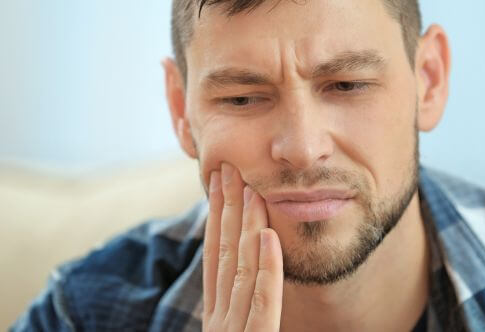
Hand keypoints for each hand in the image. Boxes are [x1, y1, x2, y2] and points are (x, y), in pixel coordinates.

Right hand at [202, 163, 283, 331]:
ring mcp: (234, 331)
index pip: (214, 257)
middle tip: (230, 168)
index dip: (216, 218)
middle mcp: (220, 320)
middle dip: (226, 209)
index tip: (220, 184)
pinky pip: (263, 302)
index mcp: (215, 317)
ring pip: (242, 268)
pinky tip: (270, 237)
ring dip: (246, 226)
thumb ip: (241, 313)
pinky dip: (267, 268)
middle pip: (224, 254)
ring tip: (252, 190)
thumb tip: (244, 279)